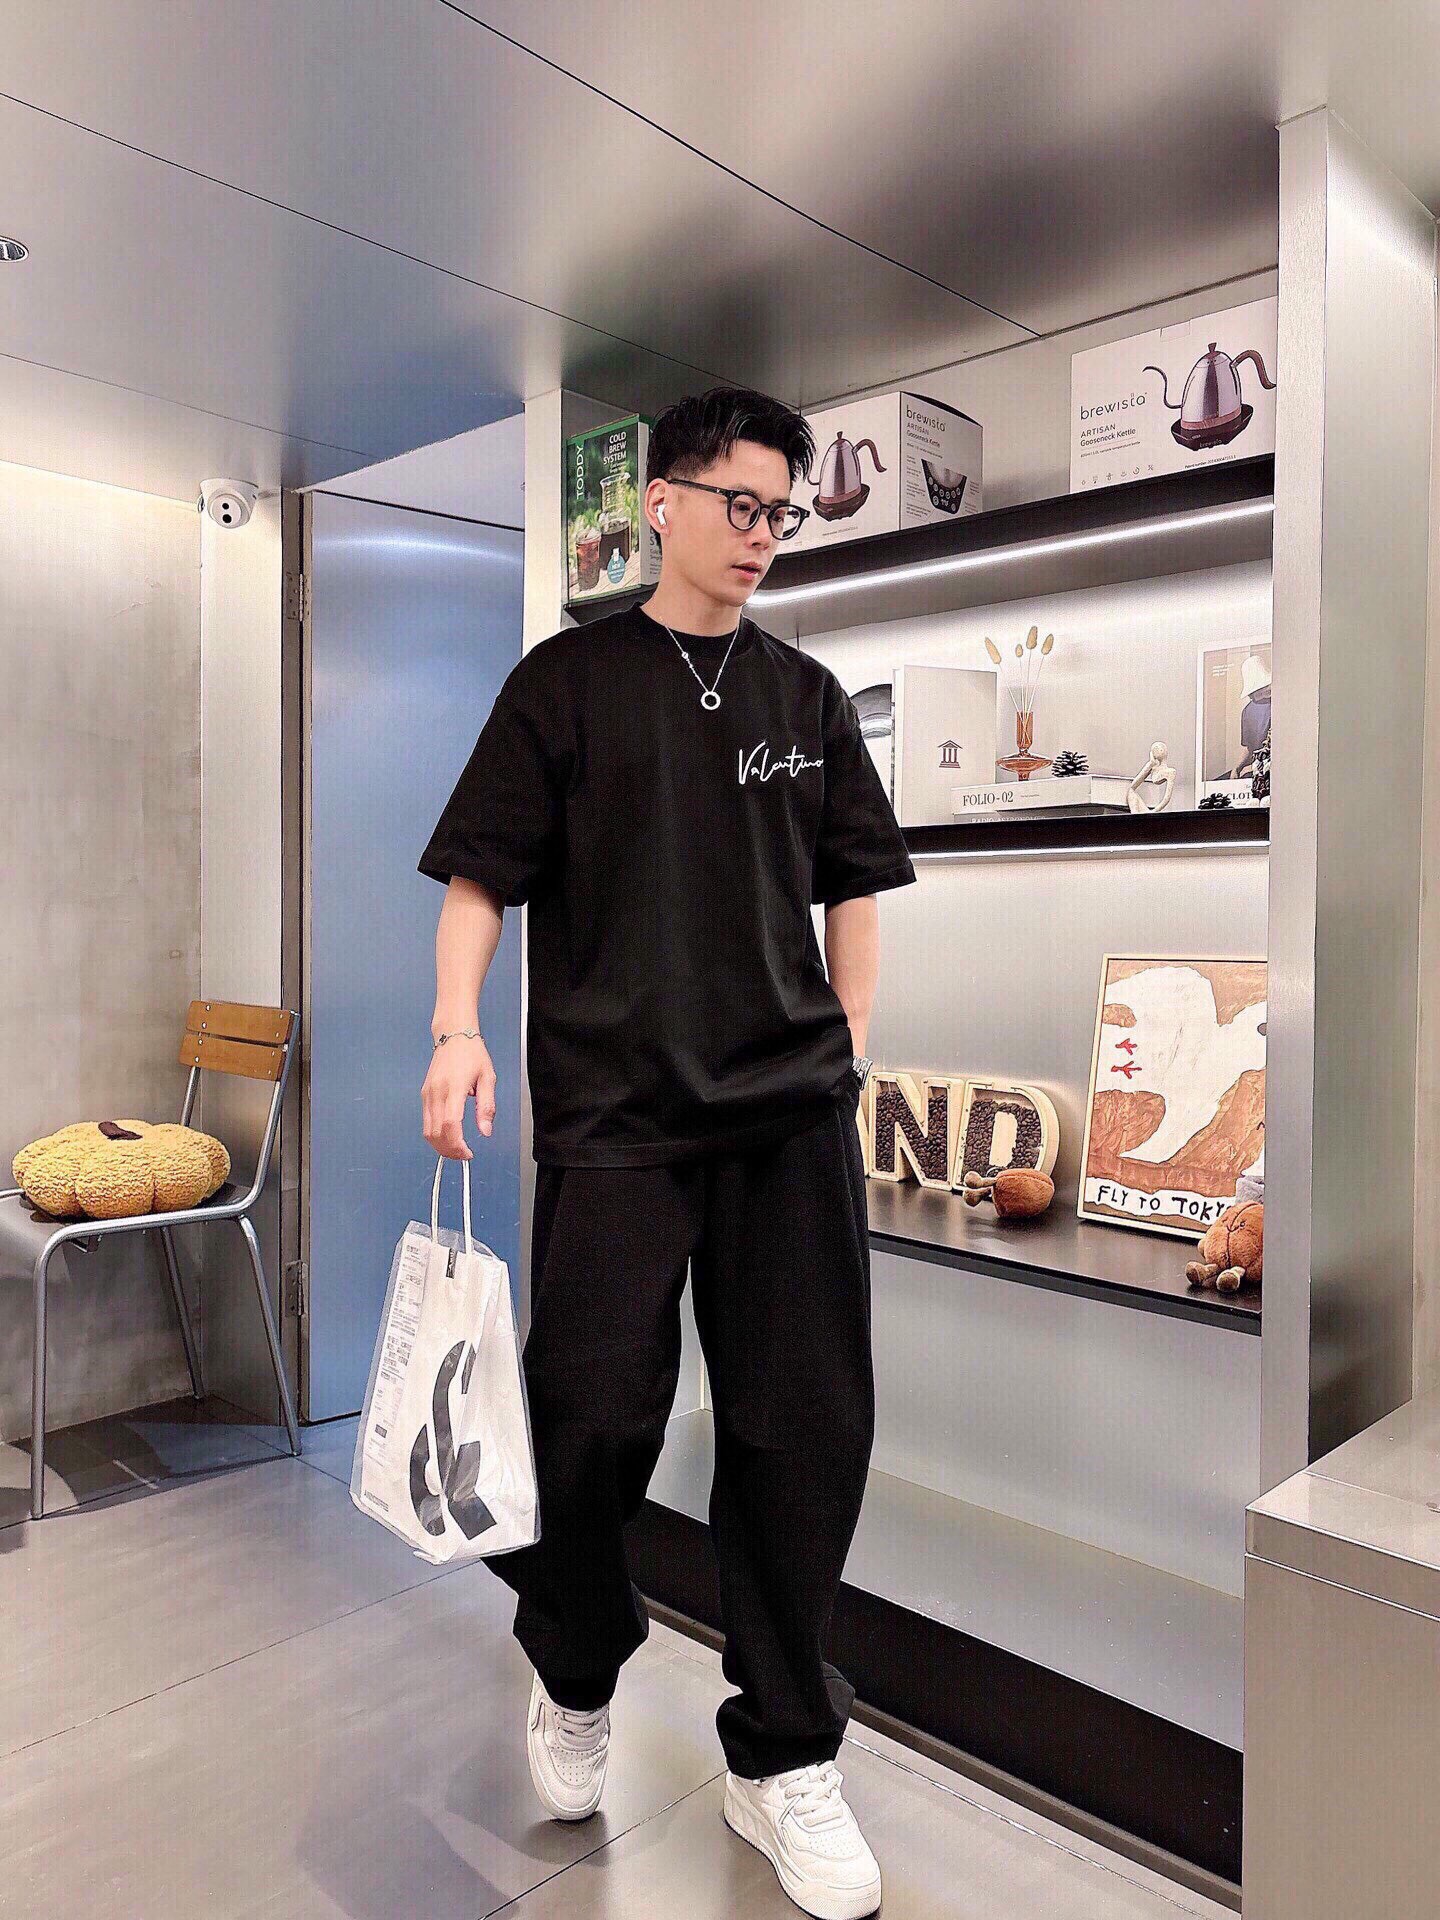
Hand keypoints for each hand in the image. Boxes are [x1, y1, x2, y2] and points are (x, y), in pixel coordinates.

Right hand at [422, 1034, 494, 1160]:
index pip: (451, 1124)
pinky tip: (448, 1136)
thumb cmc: (472, 1054)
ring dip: (440, 1146)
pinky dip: (435, 1135)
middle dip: (449, 1150)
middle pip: (435, 1133)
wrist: (453, 1035)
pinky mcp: (424, 1095)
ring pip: (427, 1131)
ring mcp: (427, 1094)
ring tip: (457, 1149)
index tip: (468, 1153)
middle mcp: (436, 1092)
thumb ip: (486, 1106)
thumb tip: (485, 1131)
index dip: (458, 1144)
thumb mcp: (488, 1078)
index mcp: (454, 1088)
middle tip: (464, 1155)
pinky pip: (426, 1122)